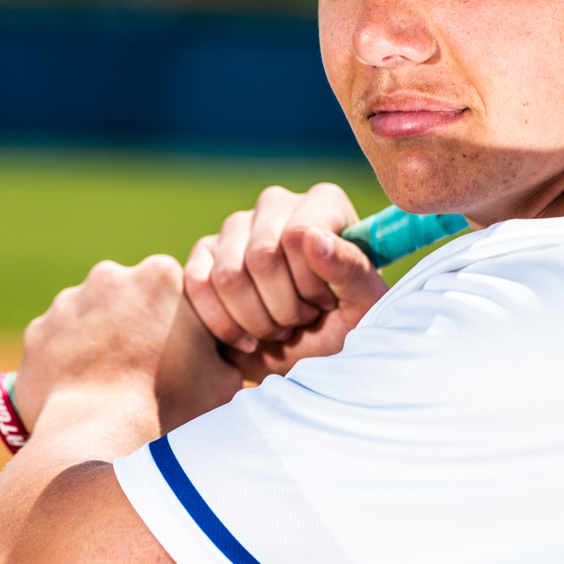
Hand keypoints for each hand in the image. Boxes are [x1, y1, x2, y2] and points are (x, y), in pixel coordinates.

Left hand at [14, 254, 242, 434]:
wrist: (100, 439)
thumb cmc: (173, 409)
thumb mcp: (227, 380)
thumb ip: (230, 352)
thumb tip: (236, 348)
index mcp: (163, 276)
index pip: (177, 291)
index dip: (182, 325)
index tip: (184, 355)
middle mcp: (111, 276)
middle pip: (130, 299)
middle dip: (137, 327)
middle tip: (149, 372)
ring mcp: (67, 303)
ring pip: (90, 319)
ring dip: (100, 343)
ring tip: (114, 388)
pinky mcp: (37, 334)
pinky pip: (57, 346)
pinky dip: (68, 365)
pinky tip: (84, 395)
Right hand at [184, 182, 388, 381]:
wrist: (311, 359)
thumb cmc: (347, 326)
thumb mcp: (365, 305)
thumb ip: (350, 269)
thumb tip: (310, 237)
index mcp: (323, 204)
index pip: (298, 234)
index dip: (310, 283)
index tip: (326, 303)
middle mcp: (277, 205)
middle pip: (262, 255)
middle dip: (284, 307)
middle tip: (302, 322)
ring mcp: (237, 227)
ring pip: (229, 275)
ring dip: (257, 320)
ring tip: (279, 329)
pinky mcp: (205, 254)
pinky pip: (198, 284)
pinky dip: (223, 323)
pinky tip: (248, 340)